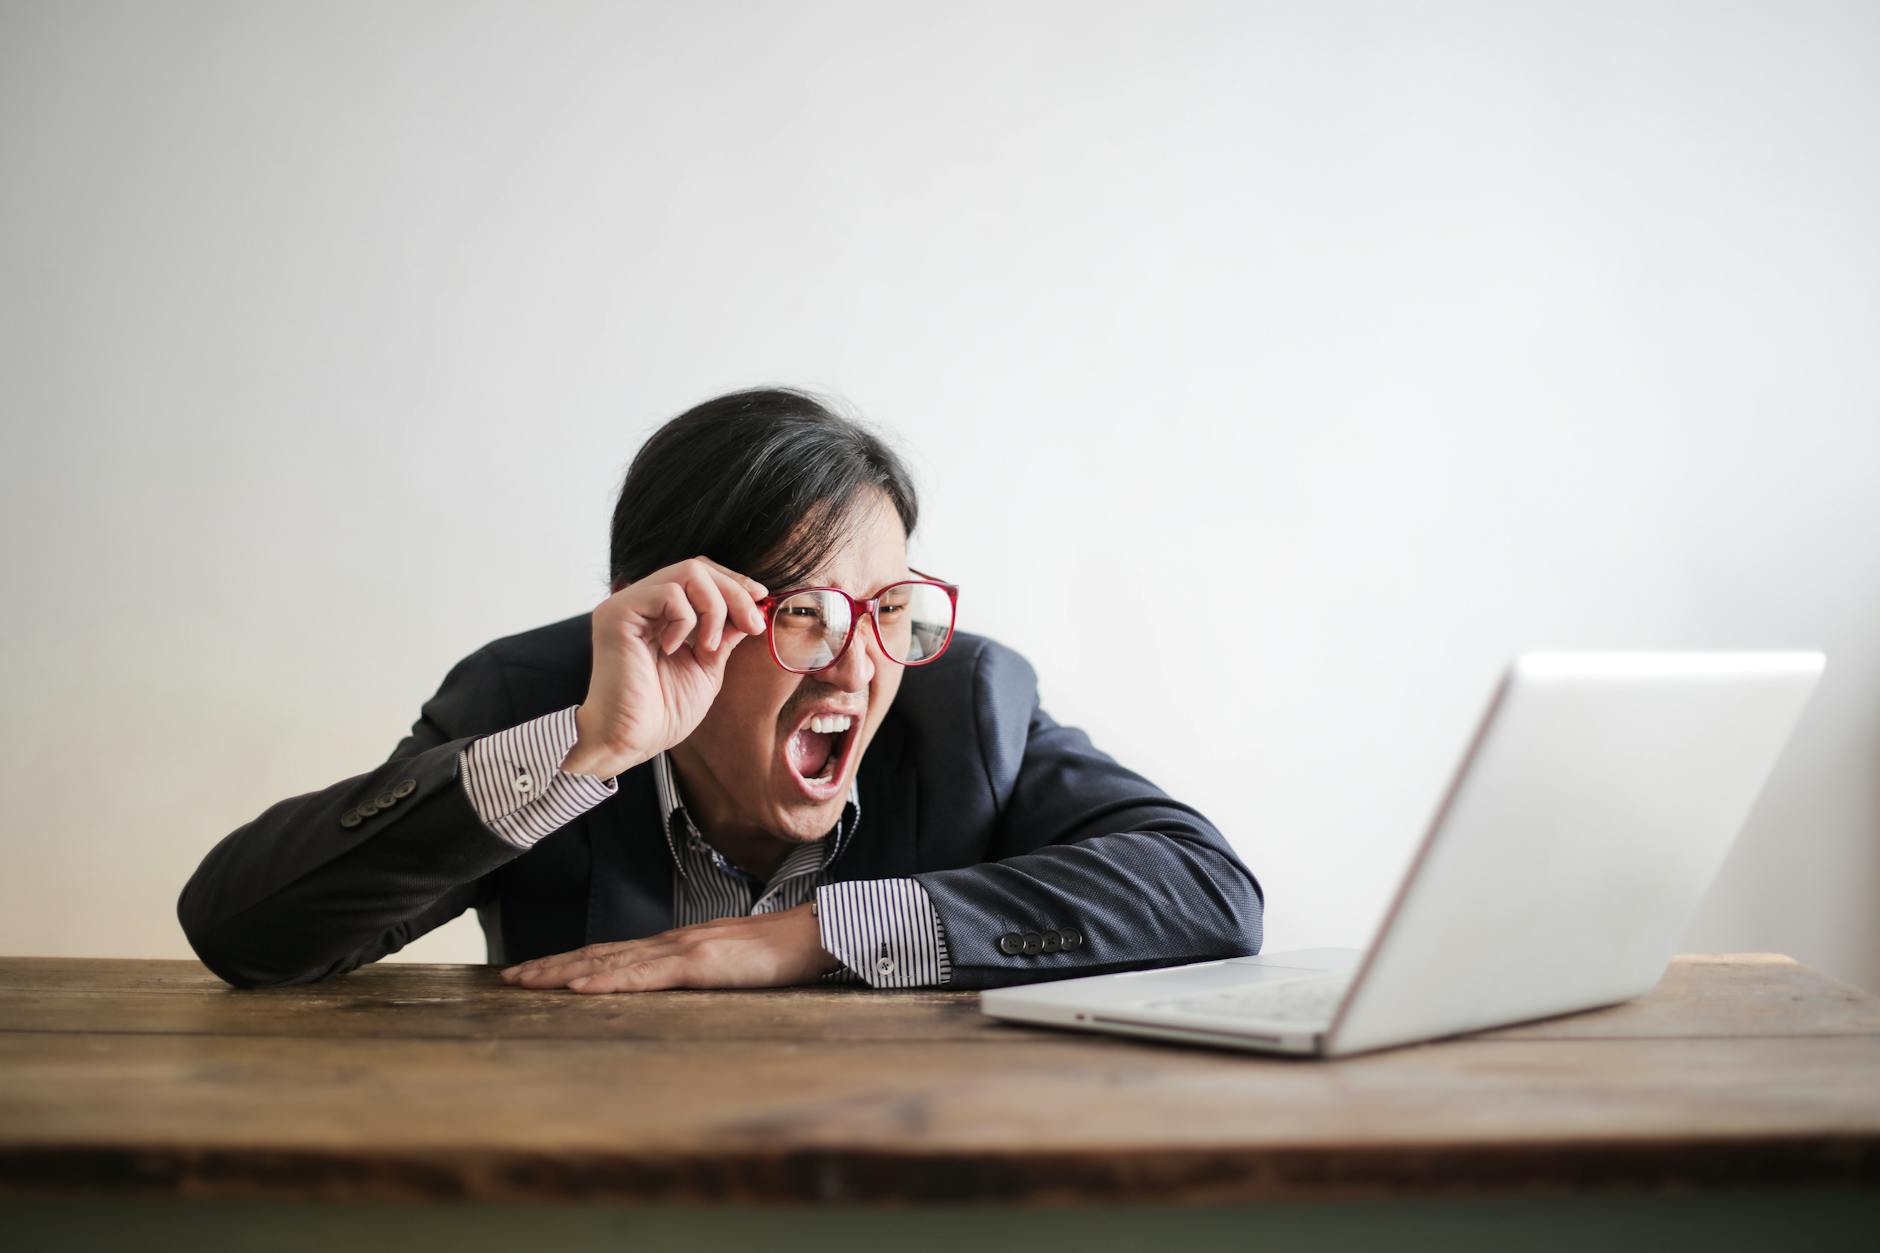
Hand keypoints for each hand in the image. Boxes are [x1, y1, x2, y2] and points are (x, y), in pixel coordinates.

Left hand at [497, 902, 842, 991]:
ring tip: (528, 981)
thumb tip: (674, 986)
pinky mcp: (700, 962)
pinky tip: (581, 987)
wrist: (816, 933)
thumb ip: (700, 972)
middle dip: (552, 965)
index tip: (536, 971)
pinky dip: (608, 979)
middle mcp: (672, 942)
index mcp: (678, 945)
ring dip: (565, 971)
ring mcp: (684, 949)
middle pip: (600, 952)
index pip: (613, 952)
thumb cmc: (781, 952)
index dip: (572, 961)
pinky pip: (645, 975)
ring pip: (612, 961)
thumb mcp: (730, 966)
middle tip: (509, 977)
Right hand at [561, 556, 768, 778]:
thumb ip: (723, 634)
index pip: (699, 575)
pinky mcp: (617, 614)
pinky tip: (675, 649)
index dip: (732, 582)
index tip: (760, 599)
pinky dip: (686, 620)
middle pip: (697, 567)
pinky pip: (668, 593)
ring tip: (708, 647)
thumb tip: (750, 608)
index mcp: (658, 613)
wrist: (631, 741)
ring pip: (688, 572)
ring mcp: (626, 605)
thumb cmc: (662, 713)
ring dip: (714, 608)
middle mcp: (640, 602)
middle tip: (752, 624)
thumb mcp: (706, 666)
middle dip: (733, 592)